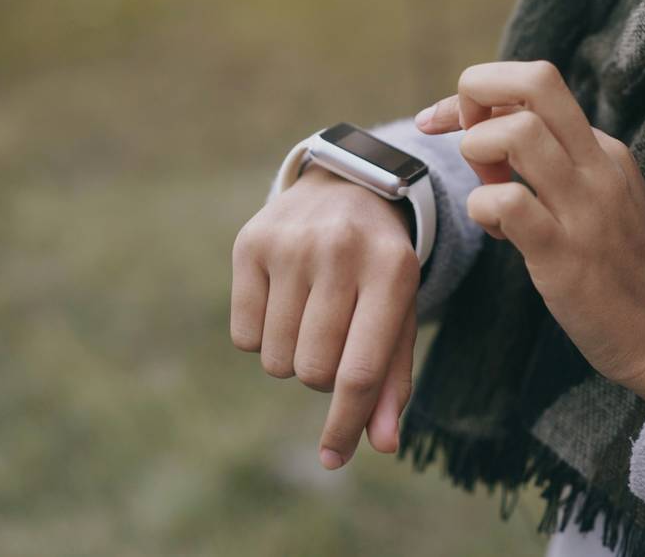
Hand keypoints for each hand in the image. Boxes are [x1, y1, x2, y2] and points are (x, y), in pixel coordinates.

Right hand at [230, 165, 419, 468]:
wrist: (349, 186)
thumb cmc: (381, 267)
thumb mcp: (400, 313)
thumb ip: (393, 380)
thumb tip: (381, 445)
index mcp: (391, 271)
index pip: (360, 371)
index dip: (345, 424)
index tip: (334, 458)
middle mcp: (340, 251)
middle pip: (313, 370)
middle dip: (322, 377)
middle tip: (334, 342)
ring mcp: (291, 244)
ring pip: (276, 359)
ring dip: (293, 357)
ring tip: (312, 317)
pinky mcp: (250, 242)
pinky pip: (244, 337)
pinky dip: (262, 337)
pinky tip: (283, 302)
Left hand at [415, 61, 644, 402]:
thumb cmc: (623, 277)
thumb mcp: (598, 204)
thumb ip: (553, 167)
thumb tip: (488, 136)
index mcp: (604, 150)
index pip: (536, 85)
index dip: (480, 92)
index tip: (445, 121)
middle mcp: (598, 165)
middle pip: (535, 81)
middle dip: (475, 90)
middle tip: (455, 134)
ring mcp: (586, 207)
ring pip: (516, 133)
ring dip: (477, 153)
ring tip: (487, 193)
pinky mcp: (565, 253)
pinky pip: (506, 202)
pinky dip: (483, 210)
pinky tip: (500, 235)